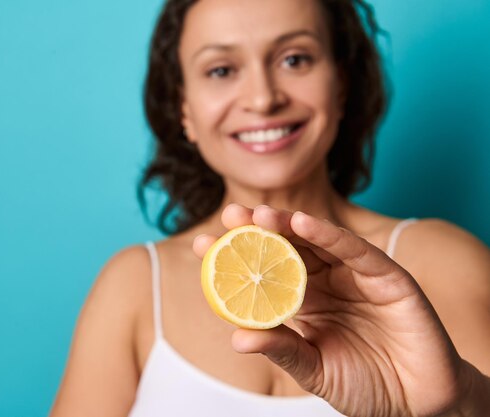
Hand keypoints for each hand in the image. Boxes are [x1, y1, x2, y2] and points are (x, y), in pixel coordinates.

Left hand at [193, 204, 471, 416]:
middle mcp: (327, 282)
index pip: (266, 272)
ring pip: (317, 241)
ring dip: (287, 224)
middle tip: (228, 216)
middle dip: (257, 231)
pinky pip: (355, 250)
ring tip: (257, 215)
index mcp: (305, 301)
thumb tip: (236, 340)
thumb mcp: (313, 369)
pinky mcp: (387, 276)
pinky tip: (301, 223)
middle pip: (287, 248)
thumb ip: (281, 350)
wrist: (417, 406)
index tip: (203, 245)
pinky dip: (329, 234)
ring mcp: (356, 276)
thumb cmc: (364, 385)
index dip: (236, 257)